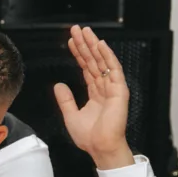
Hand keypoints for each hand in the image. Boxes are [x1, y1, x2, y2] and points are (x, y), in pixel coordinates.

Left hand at [54, 25, 133, 168]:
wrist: (100, 147)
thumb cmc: (89, 136)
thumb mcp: (70, 115)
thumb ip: (65, 99)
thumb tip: (58, 85)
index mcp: (95, 92)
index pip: (86, 67)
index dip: (79, 53)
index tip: (71, 41)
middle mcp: (104, 87)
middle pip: (94, 60)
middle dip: (85, 44)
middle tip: (77, 29)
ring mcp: (113, 87)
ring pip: (102, 61)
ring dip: (94, 46)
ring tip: (86, 32)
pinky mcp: (119, 91)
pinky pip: (113, 69)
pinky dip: (107, 56)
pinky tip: (100, 45)